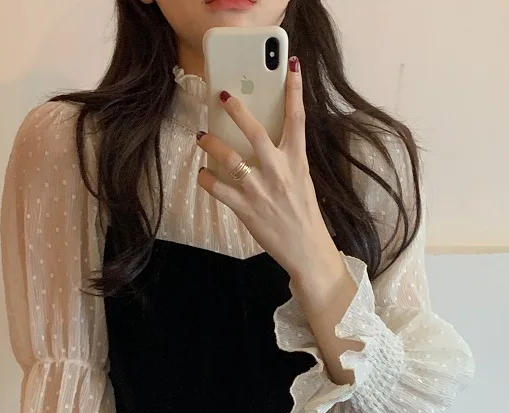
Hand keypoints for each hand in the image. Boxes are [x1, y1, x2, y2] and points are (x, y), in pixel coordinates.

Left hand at [196, 56, 338, 278]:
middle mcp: (279, 171)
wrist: (307, 250)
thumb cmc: (304, 215)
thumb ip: (285, 159)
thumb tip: (262, 140)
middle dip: (237, 111)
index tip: (293, 65)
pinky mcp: (246, 209)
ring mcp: (260, 190)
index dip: (295, 90)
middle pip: (255, 132)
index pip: (298, 119)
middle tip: (224, 96)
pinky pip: (218, 188)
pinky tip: (202, 175)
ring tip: (202, 137)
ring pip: (229, 158)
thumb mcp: (302, 181)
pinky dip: (206, 180)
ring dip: (211, 144)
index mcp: (297, 162)